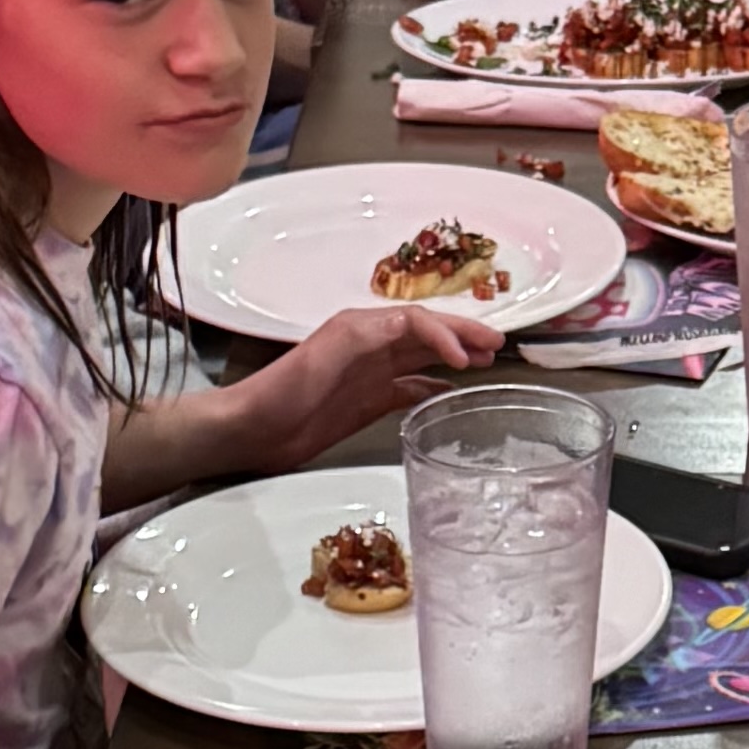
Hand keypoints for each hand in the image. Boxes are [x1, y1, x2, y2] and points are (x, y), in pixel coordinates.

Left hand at [241, 295, 506, 466]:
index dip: (447, 333)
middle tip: (497, 345)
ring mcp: (370, 374)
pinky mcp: (366, 402)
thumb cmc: (283, 389)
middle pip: (427, 334)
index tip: (468, 358)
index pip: (417, 320)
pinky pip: (408, 389)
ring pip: (422, 358)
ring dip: (453, 356)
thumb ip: (368, 336)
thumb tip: (414, 326)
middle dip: (463, 336)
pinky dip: (431, 387)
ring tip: (485, 361)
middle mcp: (371, 346)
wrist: (251, 428)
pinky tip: (449, 392)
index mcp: (362, 328)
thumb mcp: (326, 353)